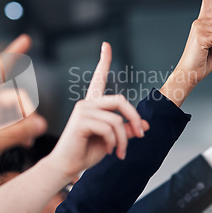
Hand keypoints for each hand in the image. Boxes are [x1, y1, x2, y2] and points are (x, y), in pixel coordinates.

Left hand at [0, 34, 46, 197]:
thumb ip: (17, 132)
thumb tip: (41, 124)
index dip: (13, 54)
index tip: (26, 39)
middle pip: (15, 97)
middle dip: (26, 113)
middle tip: (28, 133)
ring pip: (16, 110)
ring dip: (24, 124)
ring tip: (24, 141)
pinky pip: (12, 120)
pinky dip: (20, 130)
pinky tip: (24, 142)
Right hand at [46, 42, 149, 178]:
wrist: (66, 167)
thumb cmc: (86, 152)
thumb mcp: (112, 140)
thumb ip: (125, 131)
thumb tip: (144, 126)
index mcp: (93, 105)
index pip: (98, 79)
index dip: (103, 61)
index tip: (106, 46)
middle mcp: (87, 104)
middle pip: (120, 101)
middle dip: (134, 117)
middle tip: (141, 134)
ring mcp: (83, 110)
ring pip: (117, 119)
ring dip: (124, 139)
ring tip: (119, 152)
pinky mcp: (81, 120)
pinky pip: (109, 128)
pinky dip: (114, 142)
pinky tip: (109, 150)